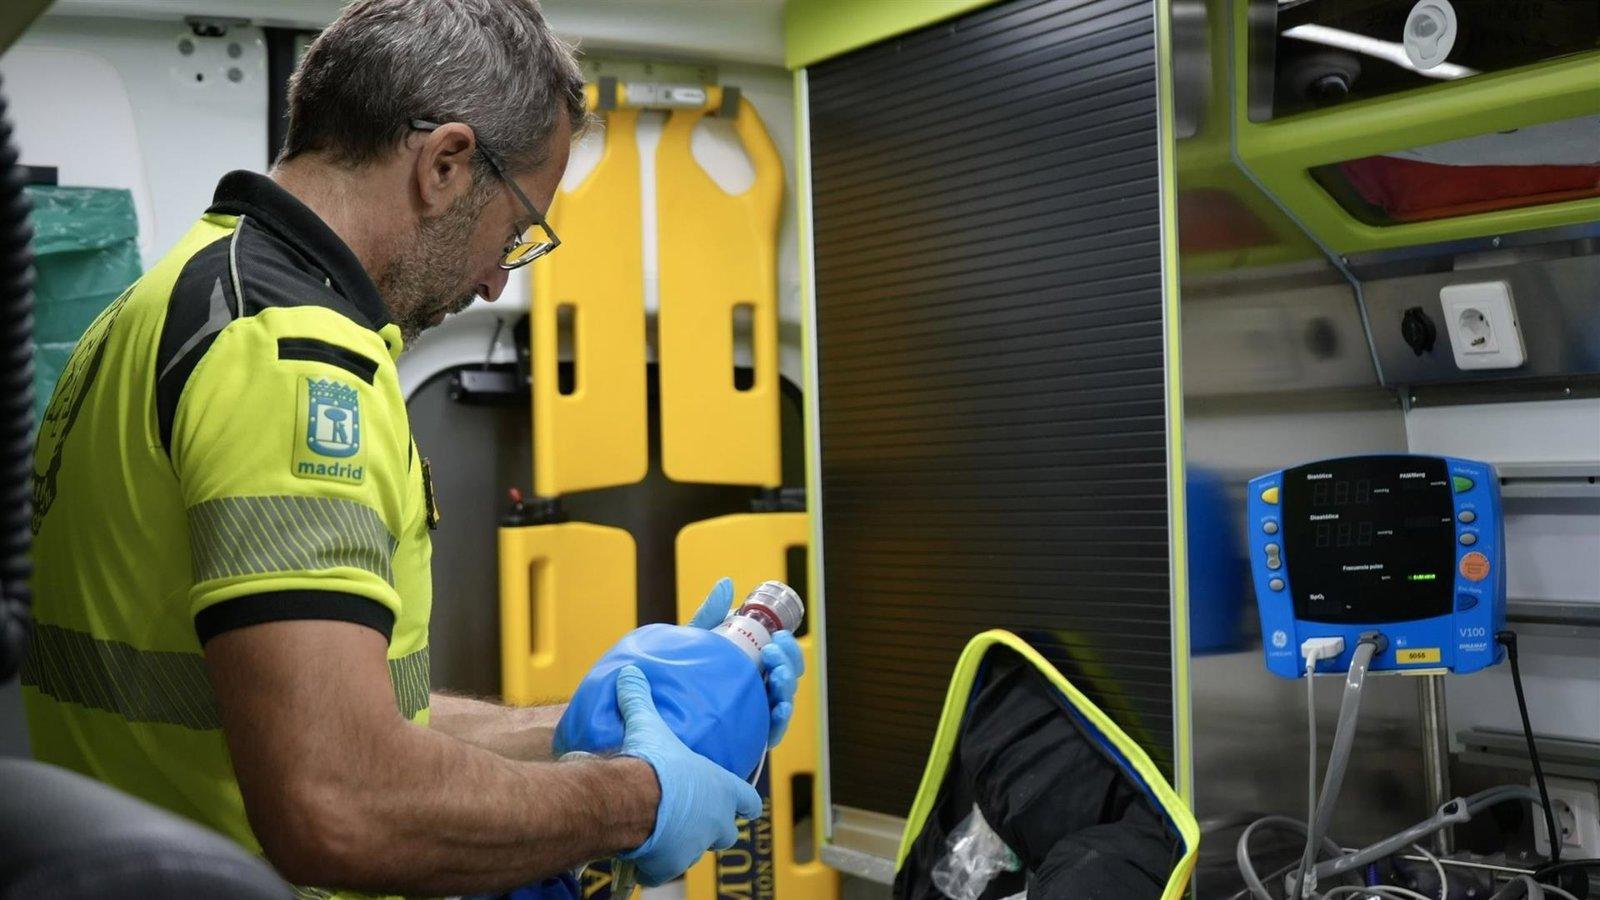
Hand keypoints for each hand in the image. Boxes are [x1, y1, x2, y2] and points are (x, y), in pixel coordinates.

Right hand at [615, 665, 763, 885]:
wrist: (630, 800)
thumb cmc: (651, 763)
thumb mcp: (649, 724)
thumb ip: (641, 699)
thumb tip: (631, 673)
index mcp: (721, 790)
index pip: (749, 802)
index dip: (744, 802)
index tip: (741, 803)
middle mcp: (715, 822)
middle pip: (727, 832)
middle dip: (714, 826)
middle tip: (692, 816)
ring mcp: (695, 847)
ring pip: (696, 850)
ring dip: (684, 842)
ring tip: (662, 830)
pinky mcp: (669, 865)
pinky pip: (664, 867)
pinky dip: (655, 861)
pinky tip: (640, 849)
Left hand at [687, 578, 806, 747]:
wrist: (659, 712)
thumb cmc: (682, 676)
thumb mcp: (698, 642)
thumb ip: (712, 614)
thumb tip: (726, 582)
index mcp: (755, 667)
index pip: (784, 657)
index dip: (789, 647)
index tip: (778, 635)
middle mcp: (760, 689)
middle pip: (790, 676)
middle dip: (789, 661)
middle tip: (771, 652)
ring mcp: (756, 712)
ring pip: (785, 699)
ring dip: (788, 685)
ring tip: (776, 676)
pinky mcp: (750, 736)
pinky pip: (774, 730)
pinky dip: (782, 719)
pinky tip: (779, 708)